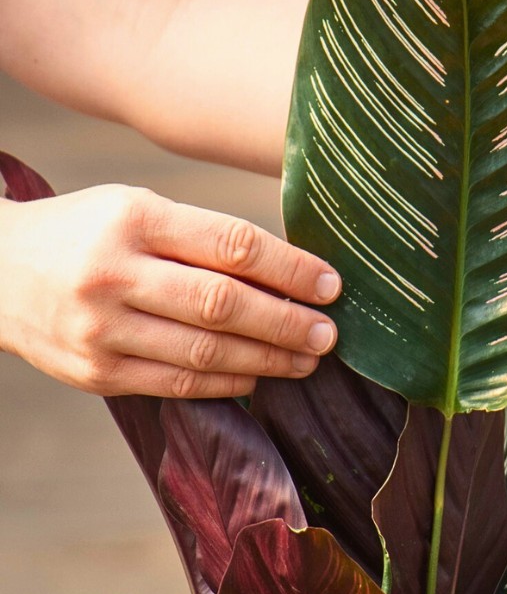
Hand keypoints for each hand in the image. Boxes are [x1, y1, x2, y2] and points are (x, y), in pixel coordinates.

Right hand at [0, 185, 340, 397]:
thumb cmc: (88, 232)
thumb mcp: (137, 209)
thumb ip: (201, 236)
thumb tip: (289, 271)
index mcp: (134, 218)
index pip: (231, 245)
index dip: (290, 268)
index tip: (331, 284)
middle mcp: (113, 273)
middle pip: (222, 304)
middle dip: (287, 322)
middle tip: (329, 334)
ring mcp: (101, 328)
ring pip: (204, 352)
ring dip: (267, 359)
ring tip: (306, 359)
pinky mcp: (95, 373)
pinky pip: (176, 383)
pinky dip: (226, 382)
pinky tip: (257, 375)